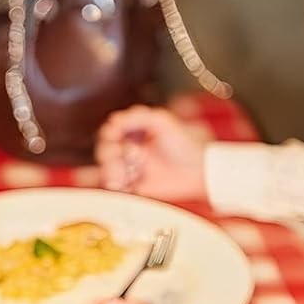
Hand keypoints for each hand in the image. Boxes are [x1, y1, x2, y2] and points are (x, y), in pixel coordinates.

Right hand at [94, 105, 211, 200]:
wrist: (198, 172)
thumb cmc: (184, 145)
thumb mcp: (162, 121)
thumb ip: (138, 116)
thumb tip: (113, 120)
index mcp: (134, 132)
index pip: (111, 131)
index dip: (110, 134)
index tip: (113, 136)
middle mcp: (129, 149)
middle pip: (105, 150)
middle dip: (109, 154)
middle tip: (119, 155)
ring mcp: (130, 168)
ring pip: (108, 169)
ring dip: (111, 171)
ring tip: (121, 176)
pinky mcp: (134, 186)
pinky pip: (116, 186)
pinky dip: (115, 185)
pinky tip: (121, 185)